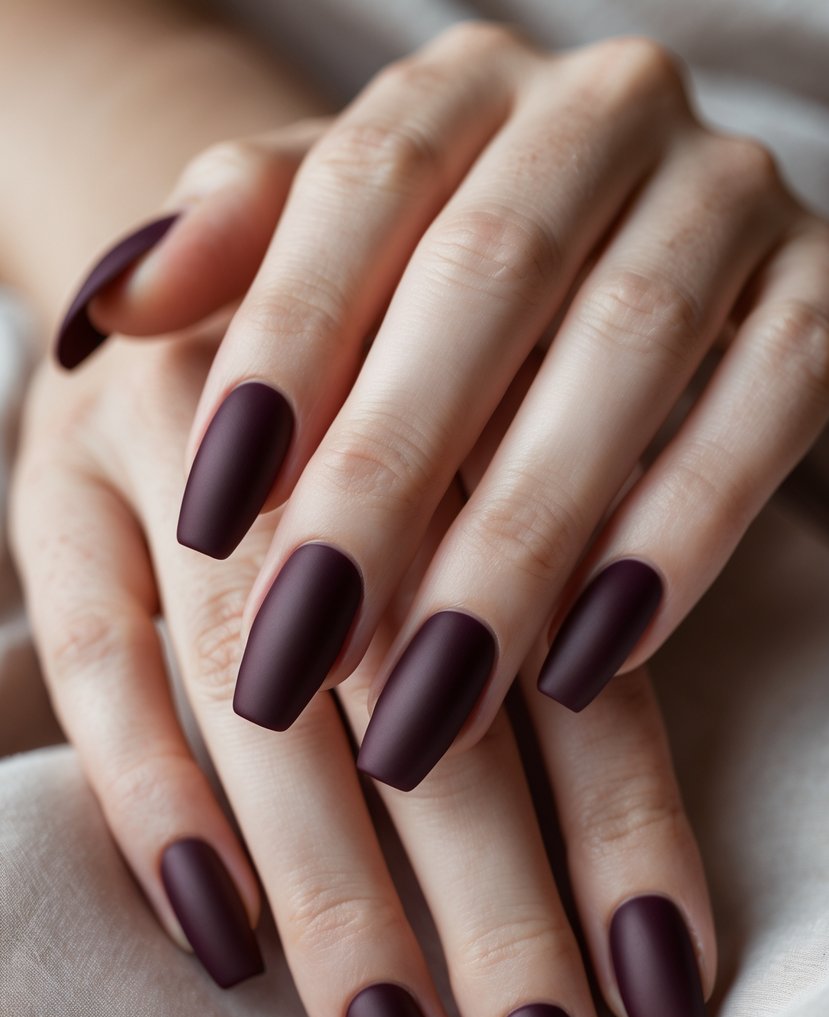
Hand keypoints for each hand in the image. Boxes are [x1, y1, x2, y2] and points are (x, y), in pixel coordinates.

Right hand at [11, 328, 713, 1016]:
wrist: (218, 240)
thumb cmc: (379, 371)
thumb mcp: (486, 449)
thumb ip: (552, 579)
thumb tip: (630, 786)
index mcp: (480, 422)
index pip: (570, 663)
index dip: (620, 838)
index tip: (661, 999)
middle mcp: (330, 445)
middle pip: (428, 714)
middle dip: (495, 918)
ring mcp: (175, 464)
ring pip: (264, 707)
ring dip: (342, 905)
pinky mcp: (55, 498)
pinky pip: (101, 659)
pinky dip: (157, 800)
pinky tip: (226, 937)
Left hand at [56, 22, 828, 790]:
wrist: (645, 252)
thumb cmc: (446, 280)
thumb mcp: (340, 248)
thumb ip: (238, 252)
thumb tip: (117, 305)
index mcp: (466, 86)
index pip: (360, 190)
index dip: (283, 349)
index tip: (214, 521)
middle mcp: (603, 111)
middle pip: (485, 281)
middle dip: (389, 482)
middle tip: (307, 657)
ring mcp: (729, 194)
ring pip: (627, 354)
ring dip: (522, 543)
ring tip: (433, 702)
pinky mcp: (825, 294)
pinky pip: (769, 406)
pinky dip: (679, 539)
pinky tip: (588, 661)